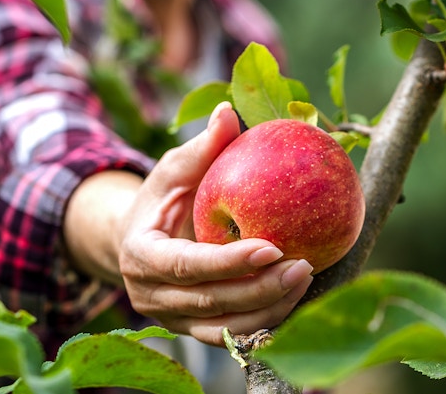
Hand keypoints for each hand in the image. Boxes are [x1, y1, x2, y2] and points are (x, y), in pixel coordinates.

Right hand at [118, 102, 313, 345]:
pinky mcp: (193, 330)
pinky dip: (265, 321)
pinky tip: (296, 300)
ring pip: (225, 327)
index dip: (227, 262)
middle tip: (305, 266)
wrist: (138, 242)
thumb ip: (201, 149)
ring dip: (269, 309)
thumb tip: (229, 112)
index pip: (184, 265)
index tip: (272, 246)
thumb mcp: (174, 171)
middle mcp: (151, 296)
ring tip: (306, 280)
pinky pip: (232, 334)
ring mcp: (172, 319)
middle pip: (211, 301)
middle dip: (260, 288)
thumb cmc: (161, 199)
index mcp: (140, 256)